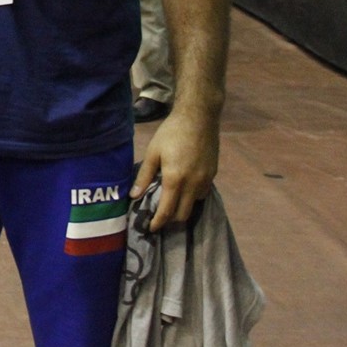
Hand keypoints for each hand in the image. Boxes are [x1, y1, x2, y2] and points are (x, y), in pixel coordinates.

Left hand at [130, 107, 218, 231]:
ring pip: (194, 204)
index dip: (158, 223)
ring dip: (183, 207)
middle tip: (160, 216)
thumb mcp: (153, 152)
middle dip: (171, 219)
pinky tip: (185, 187)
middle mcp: (193, 184)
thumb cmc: (171, 132)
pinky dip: (193, 195)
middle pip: (183, 214)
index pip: (167, 211)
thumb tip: (134, 196)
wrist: (198, 117)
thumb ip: (144, 176)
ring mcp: (206, 180)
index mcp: (175, 179)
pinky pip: (203, 193)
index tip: (151, 228)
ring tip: (172, 200)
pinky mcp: (213, 174)